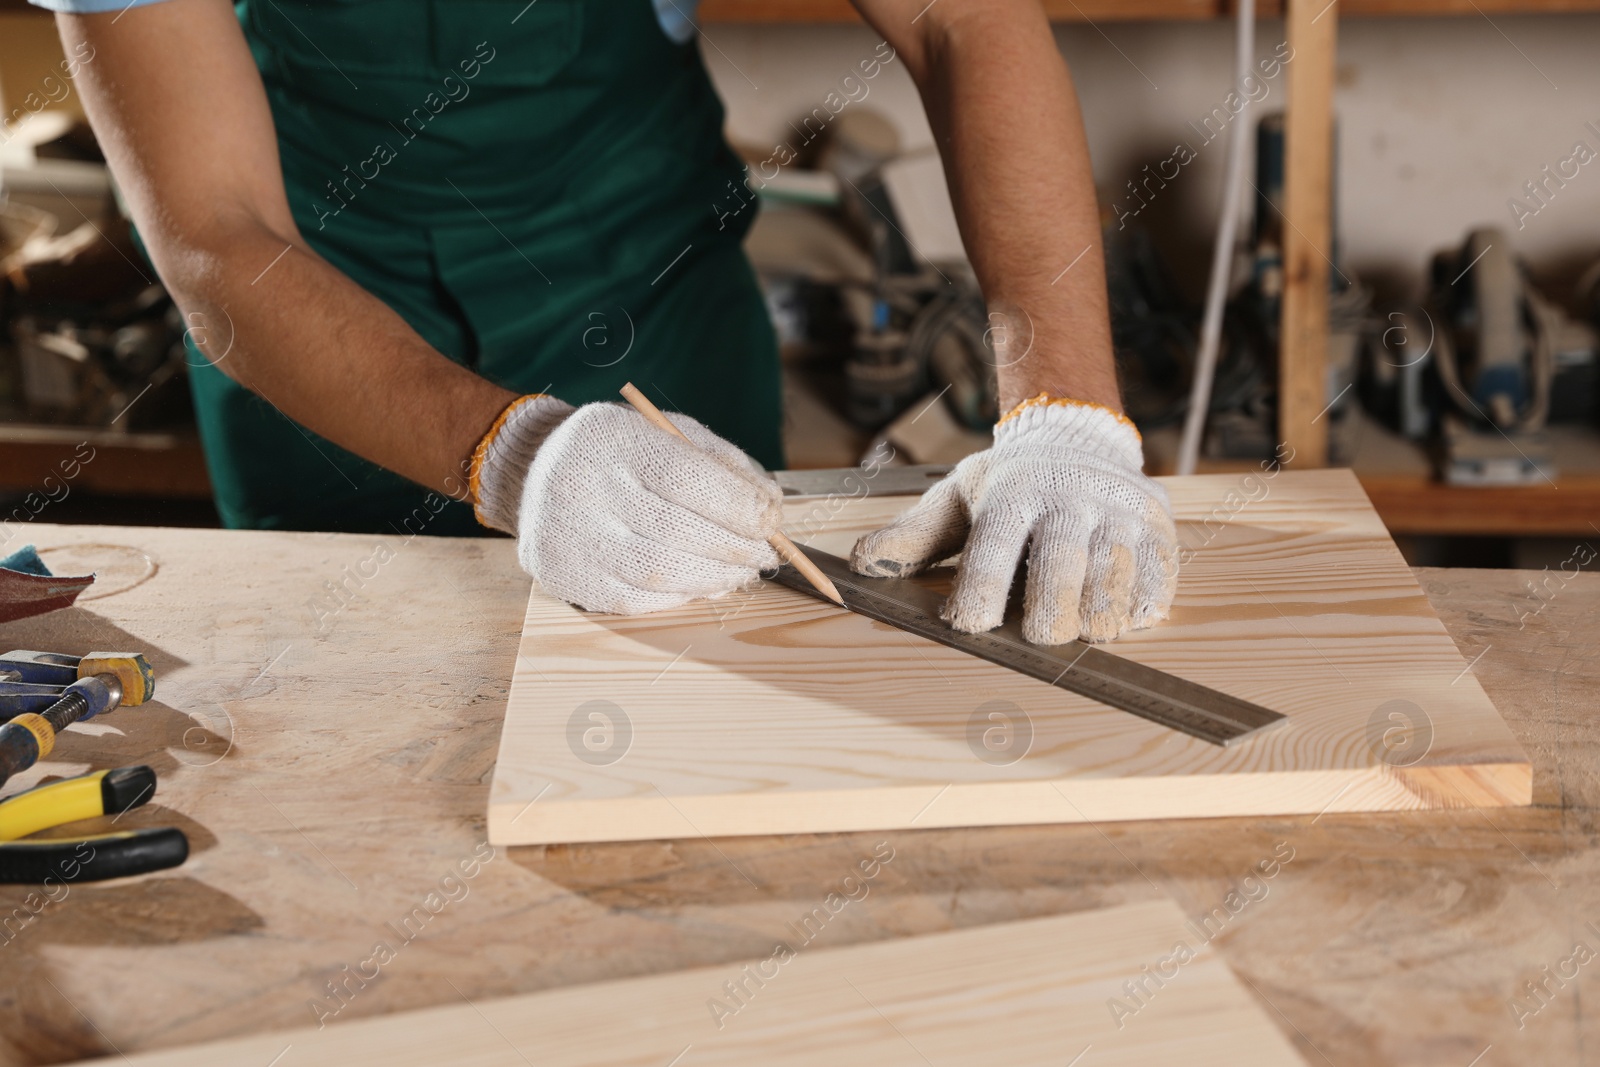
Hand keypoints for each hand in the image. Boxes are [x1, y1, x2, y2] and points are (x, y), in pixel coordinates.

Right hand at [473, 397, 782, 613]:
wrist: (535, 469)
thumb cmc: (619, 451)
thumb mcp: (667, 432)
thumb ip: (722, 462)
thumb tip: (770, 505)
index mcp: (612, 441)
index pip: (684, 478)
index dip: (736, 505)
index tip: (771, 520)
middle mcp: (582, 487)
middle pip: (675, 530)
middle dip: (733, 548)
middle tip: (763, 554)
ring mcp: (568, 536)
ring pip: (657, 572)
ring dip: (713, 578)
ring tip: (740, 572)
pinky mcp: (564, 575)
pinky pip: (634, 599)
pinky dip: (679, 596)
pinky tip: (701, 583)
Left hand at [851, 397, 1176, 643]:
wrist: (1076, 438)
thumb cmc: (1010, 483)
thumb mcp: (957, 500)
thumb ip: (912, 537)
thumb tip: (861, 565)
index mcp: (1013, 493)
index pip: (993, 549)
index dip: (981, 593)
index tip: (972, 625)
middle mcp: (1069, 498)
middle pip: (1061, 573)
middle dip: (1048, 617)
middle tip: (1039, 637)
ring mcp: (1118, 512)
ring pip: (1114, 581)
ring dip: (1097, 618)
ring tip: (1082, 629)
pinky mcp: (1157, 527)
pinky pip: (1159, 579)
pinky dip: (1142, 608)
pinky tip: (1124, 617)